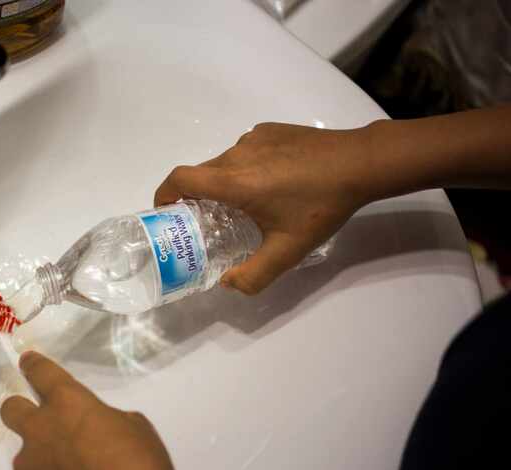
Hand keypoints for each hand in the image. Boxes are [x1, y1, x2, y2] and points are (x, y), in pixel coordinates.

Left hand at [0, 352, 220, 469]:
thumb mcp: (135, 429)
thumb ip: (104, 421)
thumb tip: (94, 431)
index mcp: (70, 403)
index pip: (42, 373)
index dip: (34, 365)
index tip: (27, 361)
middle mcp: (40, 429)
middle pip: (11, 409)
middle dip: (21, 411)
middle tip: (41, 426)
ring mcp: (26, 466)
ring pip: (27, 457)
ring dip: (45, 463)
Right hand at [155, 122, 375, 293]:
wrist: (359, 163)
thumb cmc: (320, 207)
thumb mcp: (288, 251)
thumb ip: (253, 275)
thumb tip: (227, 284)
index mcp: (233, 182)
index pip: (179, 179)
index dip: (163, 195)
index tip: (165, 212)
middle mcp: (236, 154)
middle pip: (200, 174)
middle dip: (196, 198)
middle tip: (209, 222)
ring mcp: (253, 138)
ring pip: (224, 163)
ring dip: (224, 184)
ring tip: (248, 205)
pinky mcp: (270, 131)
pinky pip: (245, 152)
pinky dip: (246, 169)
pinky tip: (275, 183)